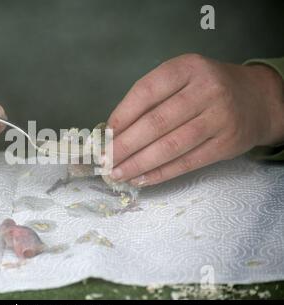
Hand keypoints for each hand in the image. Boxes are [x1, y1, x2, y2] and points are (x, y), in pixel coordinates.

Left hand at [107, 54, 283, 185]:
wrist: (256, 99)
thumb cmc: (206, 88)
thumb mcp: (182, 78)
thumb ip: (153, 98)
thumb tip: (115, 131)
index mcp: (187, 68)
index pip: (146, 92)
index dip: (122, 115)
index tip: (105, 135)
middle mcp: (206, 90)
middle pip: (156, 123)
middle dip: (125, 146)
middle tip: (105, 161)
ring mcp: (219, 118)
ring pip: (170, 146)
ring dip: (139, 163)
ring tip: (117, 173)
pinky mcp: (226, 144)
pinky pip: (187, 162)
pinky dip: (160, 173)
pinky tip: (141, 179)